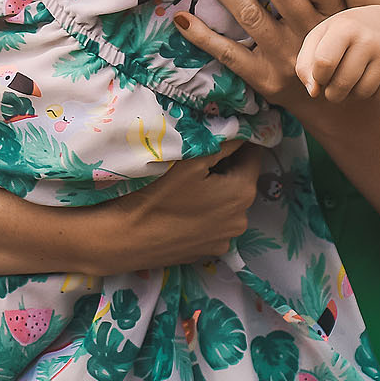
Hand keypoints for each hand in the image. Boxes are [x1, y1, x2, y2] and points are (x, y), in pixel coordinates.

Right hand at [83, 147, 263, 269]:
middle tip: (197, 159)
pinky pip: (215, 221)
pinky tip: (184, 206)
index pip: (252, 154)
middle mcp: (242, 219)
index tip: (217, 136)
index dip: (237, 142)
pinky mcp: (209, 251)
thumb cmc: (158, 194)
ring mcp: (225, 238)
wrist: (127, 238)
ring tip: (189, 184)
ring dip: (217, 190)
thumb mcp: (192, 159)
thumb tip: (243, 129)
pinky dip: (207, 211)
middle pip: (240, 179)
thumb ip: (223, 141)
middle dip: (225, 167)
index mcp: (243, 192)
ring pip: (228, 202)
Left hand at [170, 0, 347, 109]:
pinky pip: (228, 53)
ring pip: (249, 14)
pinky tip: (181, 18)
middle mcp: (310, 36)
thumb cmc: (326, 47)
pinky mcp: (264, 80)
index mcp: (332, 16)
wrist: (331, 103)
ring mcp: (285, 59)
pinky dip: (202, 35)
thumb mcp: (337, 19)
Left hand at [295, 7, 379, 103]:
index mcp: (344, 27)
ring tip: (352, 80)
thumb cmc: (342, 35)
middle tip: (333, 86)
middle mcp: (369, 38)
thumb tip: (313, 92)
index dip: (318, 77)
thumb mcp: (319, 39)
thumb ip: (305, 65)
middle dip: (333, 93)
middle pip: (342, 84)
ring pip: (363, 93)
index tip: (321, 74)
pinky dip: (373, 94)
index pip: (323, 64)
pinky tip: (370, 79)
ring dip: (353, 94)